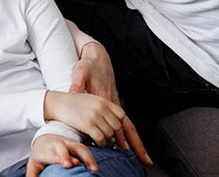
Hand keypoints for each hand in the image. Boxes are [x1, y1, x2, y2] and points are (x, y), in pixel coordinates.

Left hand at [26, 134, 97, 176]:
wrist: (46, 138)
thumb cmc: (41, 155)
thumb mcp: (33, 164)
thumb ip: (32, 175)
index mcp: (45, 150)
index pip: (51, 154)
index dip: (60, 158)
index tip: (66, 165)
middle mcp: (57, 145)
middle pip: (62, 147)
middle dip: (68, 155)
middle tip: (75, 163)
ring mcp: (68, 143)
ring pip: (78, 148)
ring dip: (86, 158)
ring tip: (94, 169)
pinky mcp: (77, 144)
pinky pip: (85, 149)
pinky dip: (91, 158)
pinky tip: (95, 167)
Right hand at [43, 91, 123, 146]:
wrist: (57, 103)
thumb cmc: (73, 102)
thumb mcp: (91, 99)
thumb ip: (103, 107)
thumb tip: (113, 119)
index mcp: (103, 100)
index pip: (121, 115)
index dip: (118, 123)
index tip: (112, 127)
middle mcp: (100, 107)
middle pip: (117, 126)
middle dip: (113, 133)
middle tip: (106, 135)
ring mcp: (94, 116)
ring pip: (109, 133)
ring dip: (106, 139)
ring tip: (100, 139)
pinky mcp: (87, 125)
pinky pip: (101, 138)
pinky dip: (101, 143)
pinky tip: (97, 142)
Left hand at [71, 43, 149, 163]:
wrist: (97, 57)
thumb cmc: (88, 66)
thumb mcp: (81, 72)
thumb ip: (78, 83)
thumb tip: (73, 93)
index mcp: (106, 99)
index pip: (116, 123)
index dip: (121, 137)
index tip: (125, 150)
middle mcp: (114, 104)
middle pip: (128, 128)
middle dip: (137, 145)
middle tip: (145, 160)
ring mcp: (115, 104)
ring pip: (128, 126)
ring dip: (135, 141)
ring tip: (142, 157)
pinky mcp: (114, 104)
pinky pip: (124, 122)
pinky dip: (128, 133)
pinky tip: (128, 143)